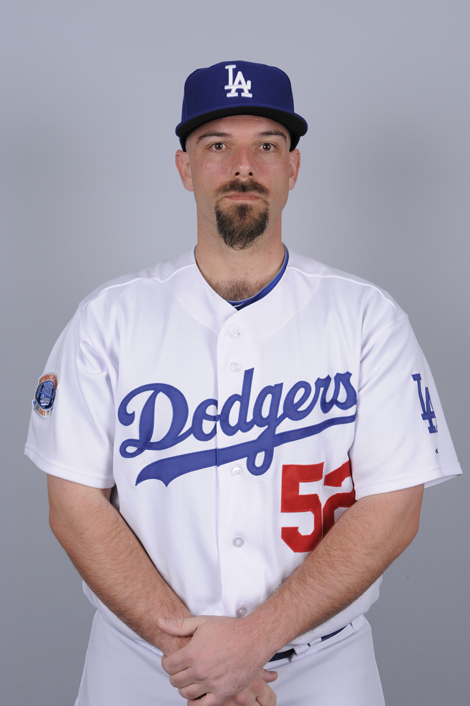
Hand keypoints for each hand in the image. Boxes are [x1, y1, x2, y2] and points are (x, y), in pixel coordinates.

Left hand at [159, 616, 275, 705]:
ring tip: (190, 678)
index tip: (171, 660)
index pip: (167, 666)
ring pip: (186, 694)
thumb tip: (159, 622)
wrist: (253, 638)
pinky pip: (202, 705)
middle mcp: (199, 671)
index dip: (167, 662)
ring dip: (185, 687)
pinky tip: (198, 693)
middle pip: (175, 681)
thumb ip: (178, 625)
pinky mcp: (223, 693)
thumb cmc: (231, 630)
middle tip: (181, 668)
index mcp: (192, 654)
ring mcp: (211, 684)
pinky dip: (196, 702)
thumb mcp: (202, 622)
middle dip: (175, 674)